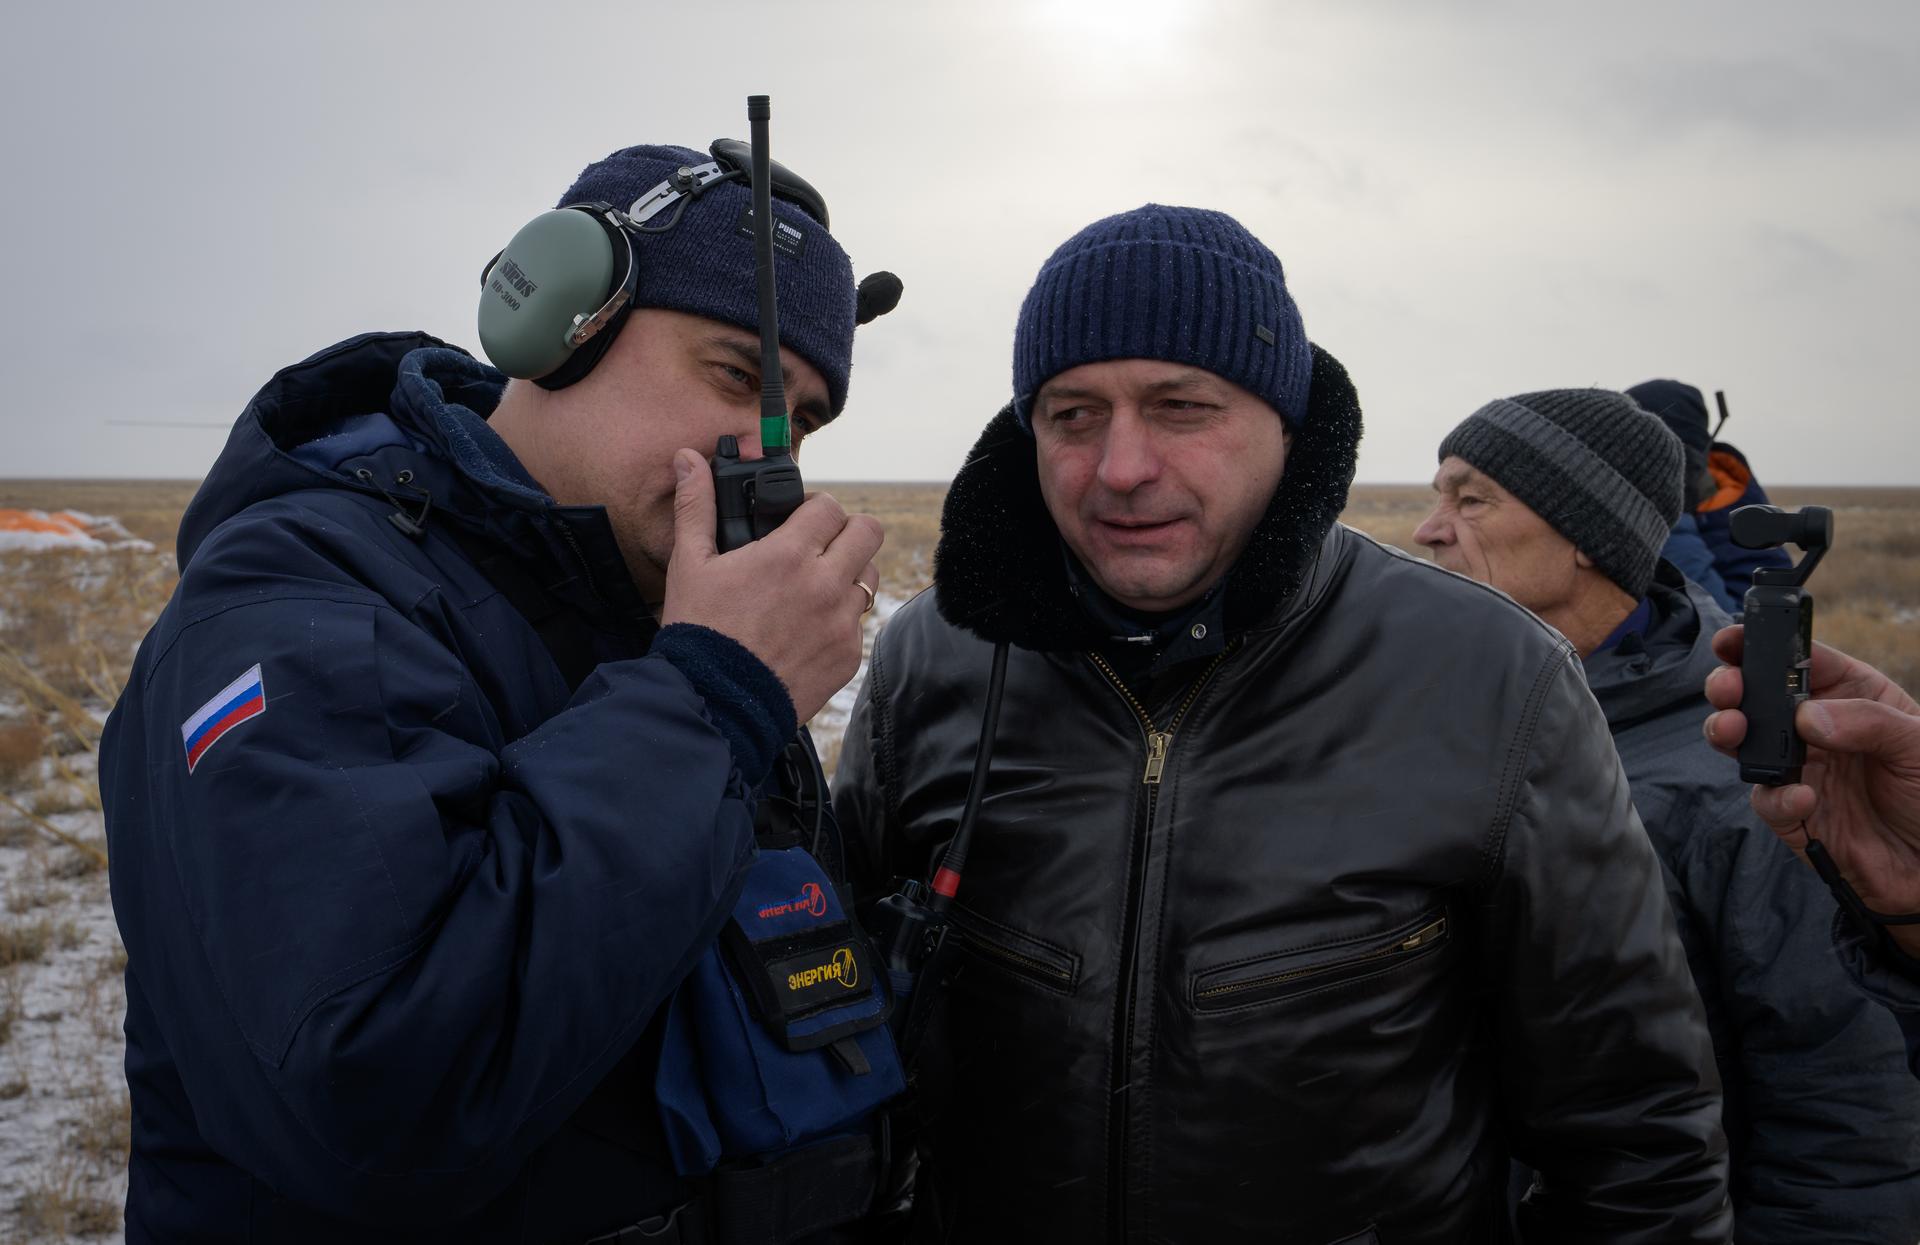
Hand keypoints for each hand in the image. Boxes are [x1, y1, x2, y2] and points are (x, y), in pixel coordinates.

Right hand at [660, 449, 882, 723]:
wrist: (713, 704)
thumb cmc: (699, 631)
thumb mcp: (690, 564)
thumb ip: (696, 506)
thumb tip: (688, 457)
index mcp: (789, 554)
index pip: (829, 506)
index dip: (816, 508)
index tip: (801, 520)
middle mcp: (825, 584)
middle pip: (868, 532)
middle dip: (846, 532)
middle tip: (820, 546)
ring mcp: (842, 622)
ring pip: (870, 577)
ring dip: (850, 574)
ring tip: (818, 587)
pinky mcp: (849, 656)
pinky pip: (859, 623)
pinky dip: (841, 620)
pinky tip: (809, 629)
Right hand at [1704, 626, 1919, 953]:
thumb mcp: (1917, 745)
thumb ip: (1867, 721)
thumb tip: (1806, 717)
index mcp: (1851, 696)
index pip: (1800, 660)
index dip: (1762, 645)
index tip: (1733, 640)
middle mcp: (1818, 728)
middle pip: (1758, 696)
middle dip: (1731, 686)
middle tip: (1727, 689)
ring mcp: (1801, 769)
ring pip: (1744, 742)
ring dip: (1728, 732)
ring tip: (1732, 730)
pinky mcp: (1792, 812)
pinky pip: (1766, 799)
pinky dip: (1775, 797)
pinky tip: (1803, 797)